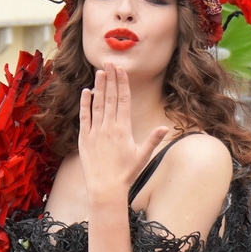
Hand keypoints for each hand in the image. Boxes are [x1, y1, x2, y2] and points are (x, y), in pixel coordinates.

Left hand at [78, 65, 167, 206]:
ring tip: (99, 72)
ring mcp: (95, 131)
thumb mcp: (142, 156)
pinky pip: (84, 117)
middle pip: (110, 97)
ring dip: (99, 87)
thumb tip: (166, 128)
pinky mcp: (85, 138)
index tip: (121, 70)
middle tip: (109, 62)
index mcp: (124, 129)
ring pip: (97, 104)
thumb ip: (153, 140)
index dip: (122, 83)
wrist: (105, 188)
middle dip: (110, 79)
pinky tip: (86, 91)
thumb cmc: (126, 174)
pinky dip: (85, 103)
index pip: (123, 100)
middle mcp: (109, 127)